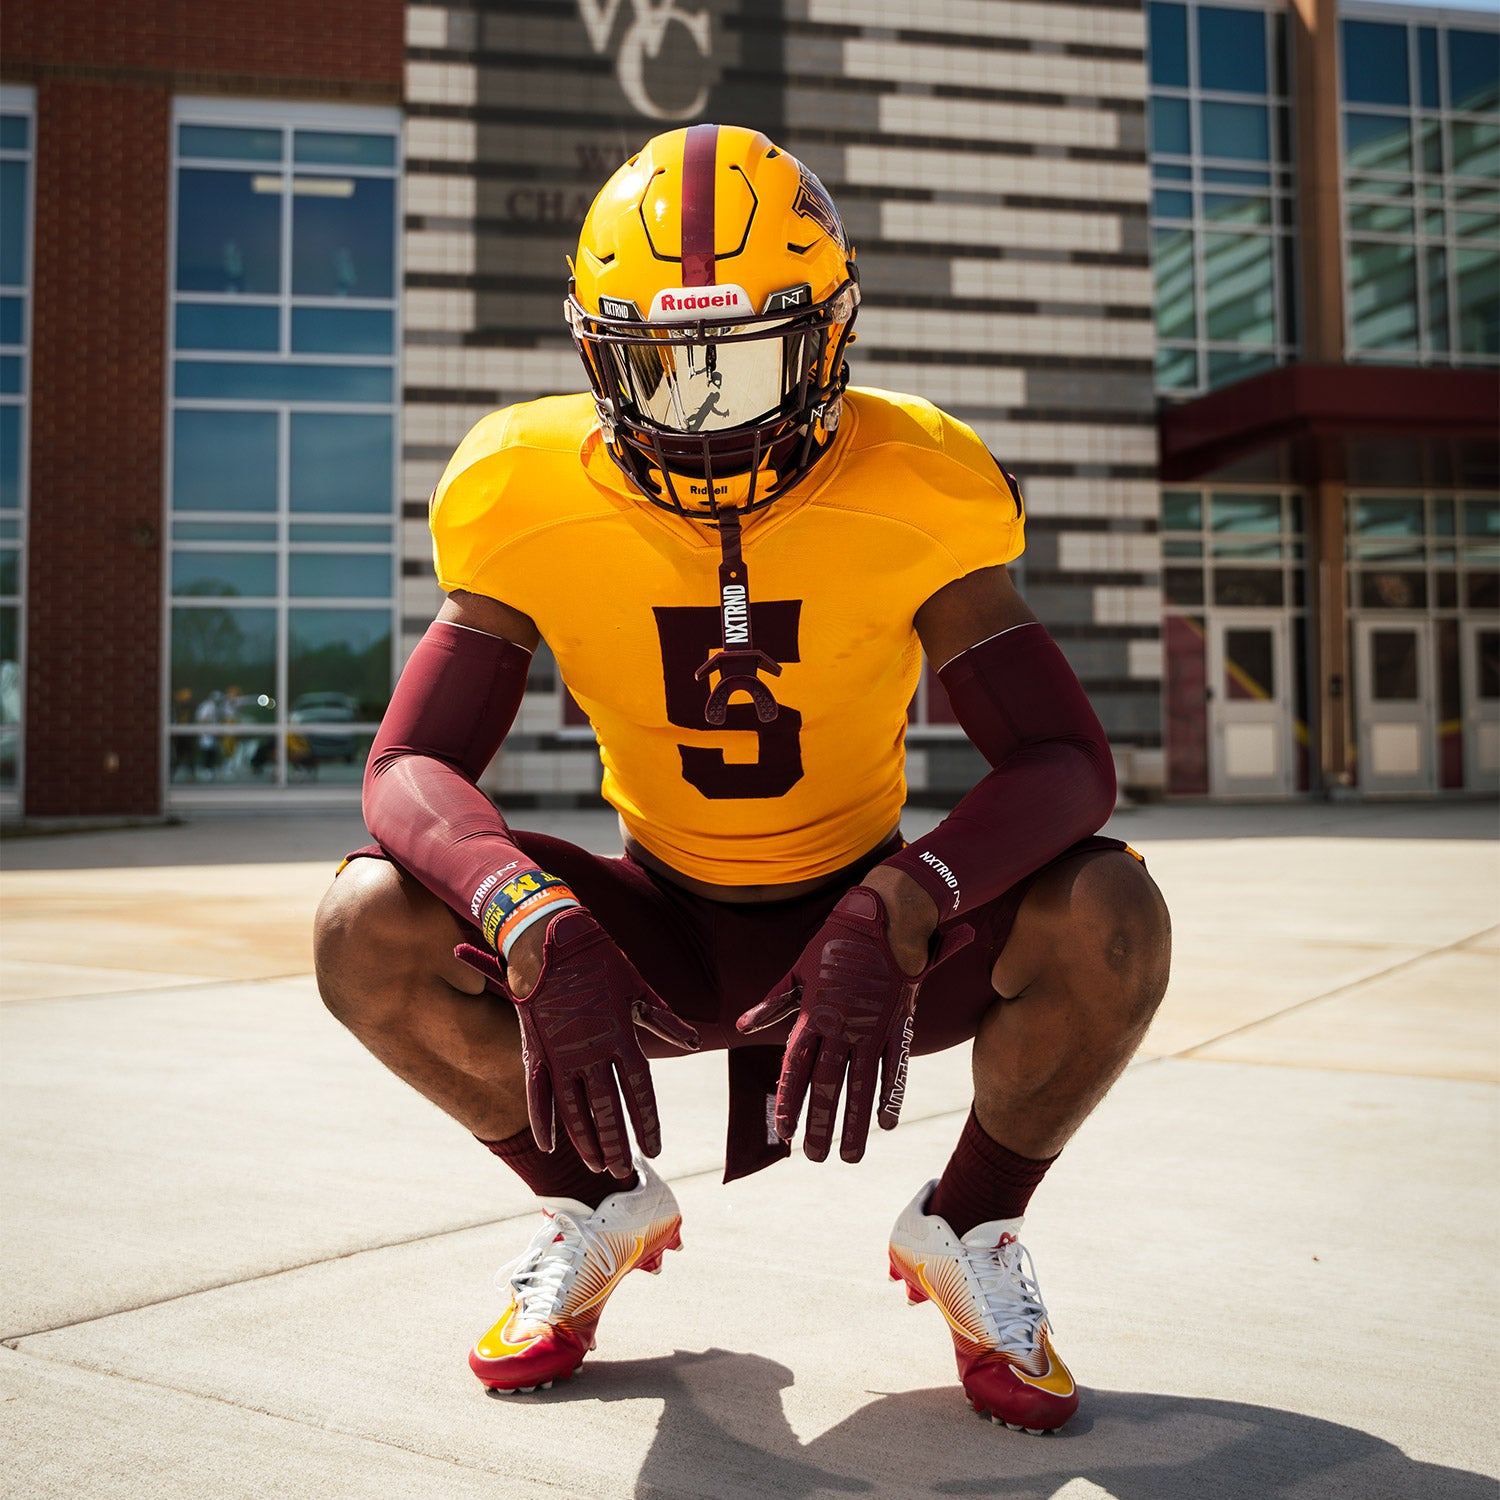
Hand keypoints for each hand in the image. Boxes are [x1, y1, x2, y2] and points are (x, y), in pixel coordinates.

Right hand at [455, 909, 698, 1176]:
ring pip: (574, 1109)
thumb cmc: (601, 961)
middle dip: (616, 1143)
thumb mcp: (638, 988)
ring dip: (585, 1140)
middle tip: (625, 1169)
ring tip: (597, 1165)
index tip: (655, 1148)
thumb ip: (665, 1020)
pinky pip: (538, 1094)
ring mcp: (560, 1053)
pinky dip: (543, 1121)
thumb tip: (693, 1042)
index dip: (647, 1123)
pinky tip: (550, 1146)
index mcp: (622, 1036)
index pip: (639, 1092)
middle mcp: (591, 1051)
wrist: (552, 939)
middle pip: (606, 1109)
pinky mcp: (534, 1050)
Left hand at [736, 886, 970, 1162]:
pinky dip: (891, 1095)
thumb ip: (772, 1004)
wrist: (882, 919)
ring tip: (850, 1156)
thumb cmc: (833, 944)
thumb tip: (742, 1026)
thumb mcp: (797, 971)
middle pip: (828, 1084)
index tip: (782, 1133)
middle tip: (815, 1158)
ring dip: (855, 1123)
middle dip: (821, 1124)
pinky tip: (884, 1123)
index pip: (795, 1068)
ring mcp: (872, 1027)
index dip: (788, 1102)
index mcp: (812, 1014)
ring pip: (861, 1084)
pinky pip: (894, 1066)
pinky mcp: (898, 1023)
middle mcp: (841, 1025)